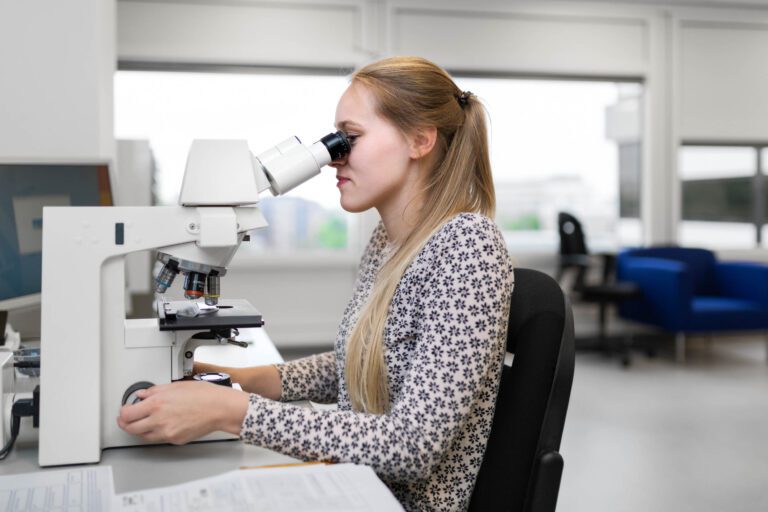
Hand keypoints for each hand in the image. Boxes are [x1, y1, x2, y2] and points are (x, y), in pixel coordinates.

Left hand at [117, 381, 249, 444]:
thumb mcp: (176, 386)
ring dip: (140, 429)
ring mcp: (166, 433)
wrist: (219, 408)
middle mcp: (159, 420)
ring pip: (143, 436)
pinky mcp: (174, 440)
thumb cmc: (204, 395)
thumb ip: (155, 391)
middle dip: (126, 423)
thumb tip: (143, 395)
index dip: (123, 412)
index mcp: (157, 404)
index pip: (127, 414)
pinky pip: (159, 438)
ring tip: (145, 421)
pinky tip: (163, 424)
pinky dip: (157, 432)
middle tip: (127, 418)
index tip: (125, 409)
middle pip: (130, 428)